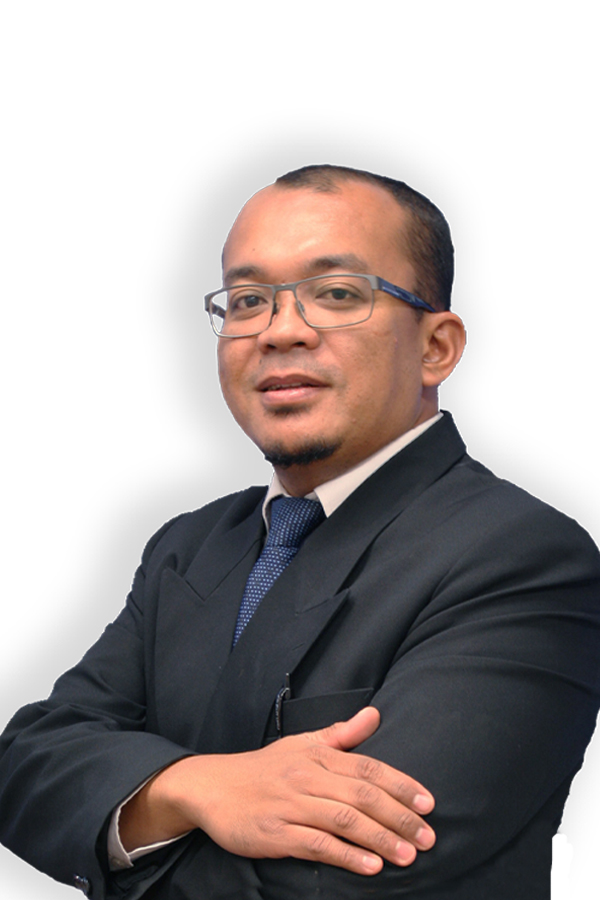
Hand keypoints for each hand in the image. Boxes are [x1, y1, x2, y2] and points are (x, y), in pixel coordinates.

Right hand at [120, 707, 434, 875]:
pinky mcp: (274, 834)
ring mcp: (291, 805)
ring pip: (344, 820)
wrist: (212, 786)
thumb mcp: (301, 744)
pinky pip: (316, 845)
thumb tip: (375, 714)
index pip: (368, 768)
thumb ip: (341, 734)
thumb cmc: (264, 768)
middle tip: (429, 838)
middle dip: (400, 818)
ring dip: (380, 838)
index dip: (401, 785)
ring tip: (408, 855)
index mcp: (318, 755)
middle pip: (362, 796)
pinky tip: (369, 866)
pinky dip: (346, 856)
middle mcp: (307, 777)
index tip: (428, 804)